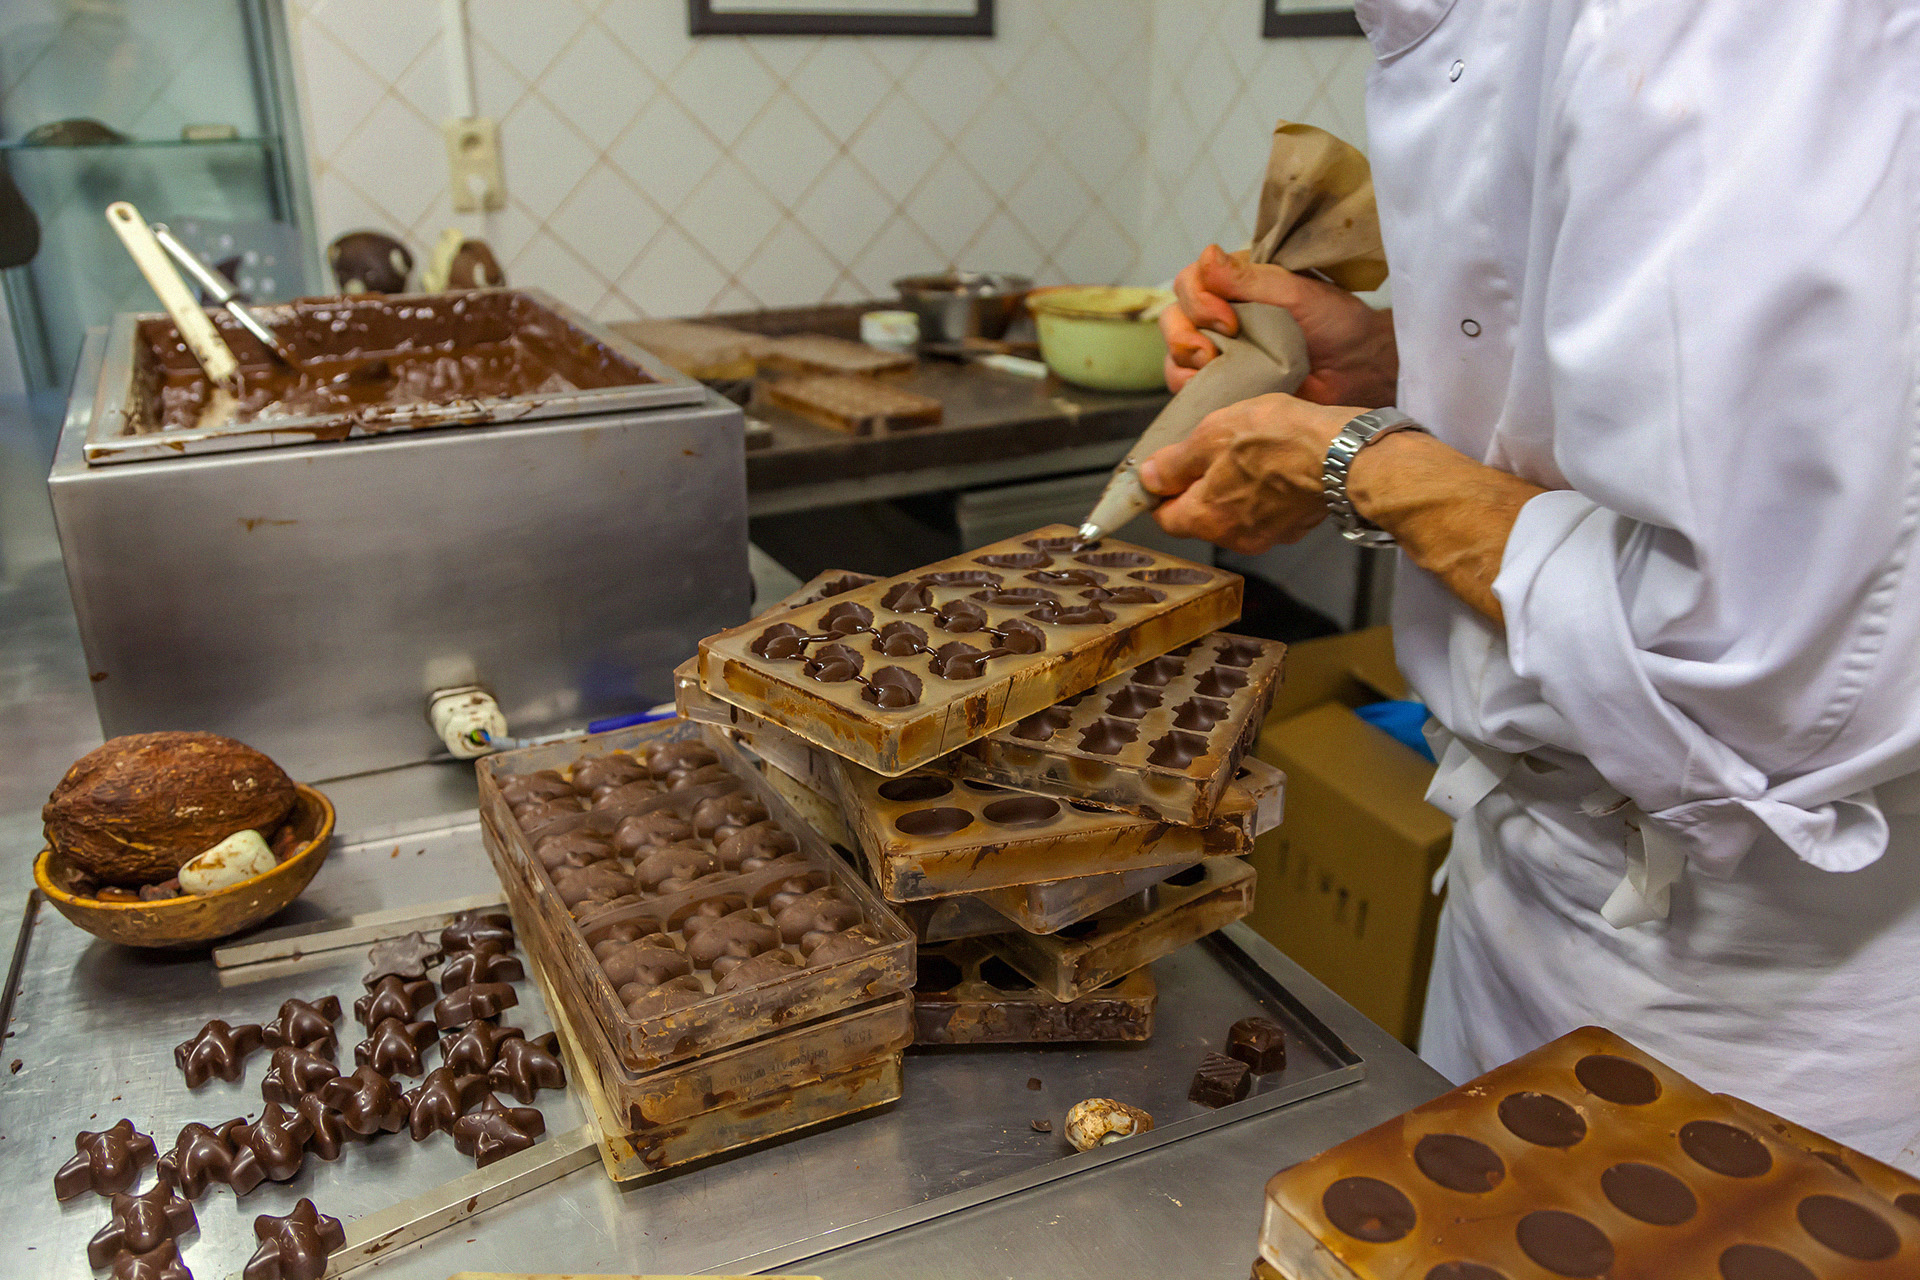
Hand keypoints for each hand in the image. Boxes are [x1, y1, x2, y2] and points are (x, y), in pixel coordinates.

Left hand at [1140, 393, 1358, 552]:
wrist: (1347, 455)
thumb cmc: (1282, 440)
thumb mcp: (1213, 435)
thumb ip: (1175, 462)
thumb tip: (1148, 477)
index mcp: (1206, 518)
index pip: (1164, 517)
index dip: (1160, 491)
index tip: (1167, 469)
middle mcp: (1235, 537)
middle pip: (1201, 515)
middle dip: (1202, 484)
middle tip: (1215, 448)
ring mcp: (1269, 535)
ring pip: (1236, 511)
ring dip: (1236, 485)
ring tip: (1252, 449)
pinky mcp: (1296, 526)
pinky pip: (1268, 510)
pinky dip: (1266, 490)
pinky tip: (1278, 462)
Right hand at [1158, 244, 1397, 406]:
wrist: (1360, 370)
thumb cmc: (1337, 324)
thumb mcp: (1296, 293)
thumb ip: (1249, 278)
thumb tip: (1206, 255)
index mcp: (1235, 285)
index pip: (1190, 282)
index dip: (1198, 301)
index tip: (1229, 320)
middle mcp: (1219, 315)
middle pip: (1173, 318)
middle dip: (1183, 335)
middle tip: (1211, 353)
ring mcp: (1219, 353)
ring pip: (1173, 355)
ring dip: (1184, 363)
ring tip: (1213, 371)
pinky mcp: (1222, 387)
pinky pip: (1186, 387)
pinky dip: (1191, 389)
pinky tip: (1213, 391)